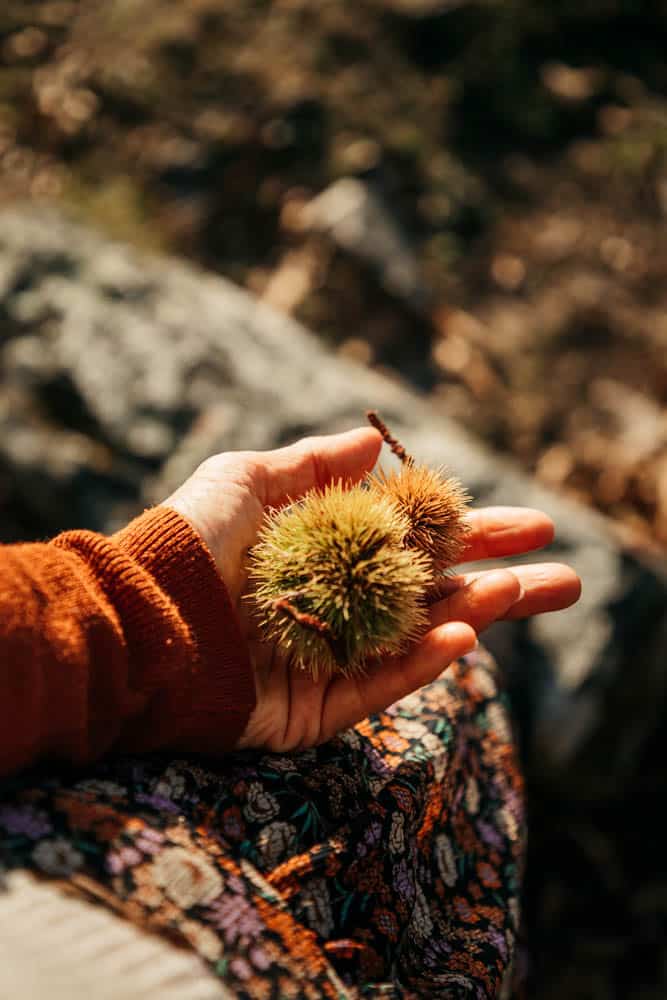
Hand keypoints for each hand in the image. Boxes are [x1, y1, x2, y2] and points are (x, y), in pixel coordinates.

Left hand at [165, 427, 580, 751]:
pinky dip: (423, 663)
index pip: (417, 545)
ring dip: (477, 614)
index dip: (472, 533)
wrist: (139, 616)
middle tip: (568, 577)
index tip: (529, 525)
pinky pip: (379, 685)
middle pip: (435, 596)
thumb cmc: (188, 541)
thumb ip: (314, 461)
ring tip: (529, 592)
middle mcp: (339, 607)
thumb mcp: (248, 480)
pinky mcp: (313, 709)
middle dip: (502, 583)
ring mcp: (330, 659)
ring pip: (419, 639)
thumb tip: (377, 438)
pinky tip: (464, 634)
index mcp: (329, 555)